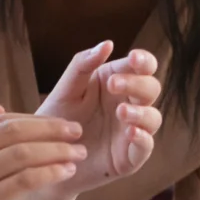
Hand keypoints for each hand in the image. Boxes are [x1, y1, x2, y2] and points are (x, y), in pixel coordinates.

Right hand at [0, 106, 83, 199]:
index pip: (0, 121)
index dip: (37, 120)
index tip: (65, 125)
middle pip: (12, 132)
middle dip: (51, 130)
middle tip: (79, 133)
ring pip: (21, 154)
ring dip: (56, 151)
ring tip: (78, 155)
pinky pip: (24, 181)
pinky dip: (50, 173)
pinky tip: (66, 173)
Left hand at [35, 41, 161, 193]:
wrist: (46, 157)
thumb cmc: (58, 118)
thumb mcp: (66, 89)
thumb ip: (82, 65)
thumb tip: (108, 43)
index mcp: (117, 82)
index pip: (141, 66)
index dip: (143, 60)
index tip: (134, 58)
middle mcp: (129, 103)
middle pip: (151, 89)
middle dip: (137, 84)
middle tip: (112, 84)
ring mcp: (132, 130)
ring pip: (153, 117)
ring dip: (141, 112)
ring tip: (121, 111)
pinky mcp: (130, 156)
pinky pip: (146, 146)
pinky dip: (142, 138)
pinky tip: (130, 132)